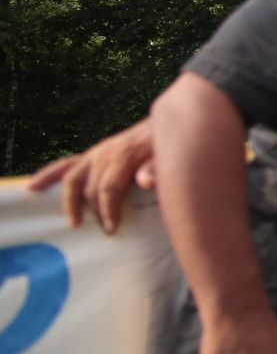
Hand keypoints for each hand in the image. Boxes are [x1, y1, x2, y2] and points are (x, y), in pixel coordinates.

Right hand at [28, 117, 156, 233]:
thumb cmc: (167, 144)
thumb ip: (156, 168)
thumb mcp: (167, 156)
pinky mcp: (92, 154)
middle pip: (91, 188)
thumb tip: (146, 183)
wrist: (166, 122)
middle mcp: (104, 154)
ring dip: (70, 203)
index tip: (113, 228)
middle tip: (107, 231)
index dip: (109, 210)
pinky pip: (64, 165)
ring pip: (72, 179)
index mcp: (123, 155)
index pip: (109, 188)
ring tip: (75, 223)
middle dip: (96, 212)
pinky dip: (47, 176)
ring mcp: (95, 153)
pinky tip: (32, 188)